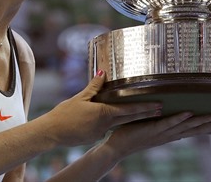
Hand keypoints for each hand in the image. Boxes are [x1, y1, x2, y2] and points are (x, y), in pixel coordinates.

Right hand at [42, 71, 163, 145]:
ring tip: (139, 112)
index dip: (145, 108)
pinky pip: (106, 129)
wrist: (51, 133)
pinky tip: (108, 118)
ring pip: (117, 124)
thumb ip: (94, 86)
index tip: (158, 106)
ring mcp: (100, 133)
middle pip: (129, 118)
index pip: (129, 110)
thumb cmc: (63, 114)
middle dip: (145, 114)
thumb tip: (104, 72)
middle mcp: (105, 125)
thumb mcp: (80, 97)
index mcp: (104, 113)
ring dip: (128, 118)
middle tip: (159, 109)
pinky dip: (110, 123)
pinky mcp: (94, 138)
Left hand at [103, 112, 210, 158]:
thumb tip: (170, 110)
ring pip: (186, 127)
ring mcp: (163, 133)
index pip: (193, 130)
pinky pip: (169, 123)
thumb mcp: (151, 126)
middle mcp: (170, 135)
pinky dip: (179, 118)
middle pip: (195, 130)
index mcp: (170, 134)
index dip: (208, 127)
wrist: (117, 147)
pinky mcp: (154, 129)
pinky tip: (189, 113)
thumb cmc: (132, 134)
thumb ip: (162, 120)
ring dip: (201, 121)